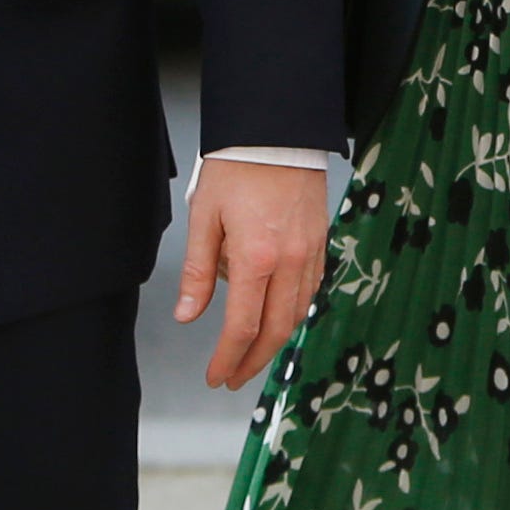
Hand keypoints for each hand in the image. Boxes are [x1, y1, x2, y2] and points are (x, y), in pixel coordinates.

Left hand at [175, 160, 328, 390]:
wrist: (277, 131)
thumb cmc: (235, 167)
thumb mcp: (204, 217)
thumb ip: (198, 271)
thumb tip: (189, 315)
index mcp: (255, 258)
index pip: (241, 327)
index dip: (227, 358)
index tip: (215, 376)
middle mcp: (289, 262)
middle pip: (274, 330)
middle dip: (253, 361)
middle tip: (233, 378)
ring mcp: (310, 254)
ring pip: (296, 314)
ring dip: (274, 341)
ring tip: (251, 355)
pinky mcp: (320, 243)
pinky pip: (309, 291)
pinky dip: (292, 312)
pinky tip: (276, 317)